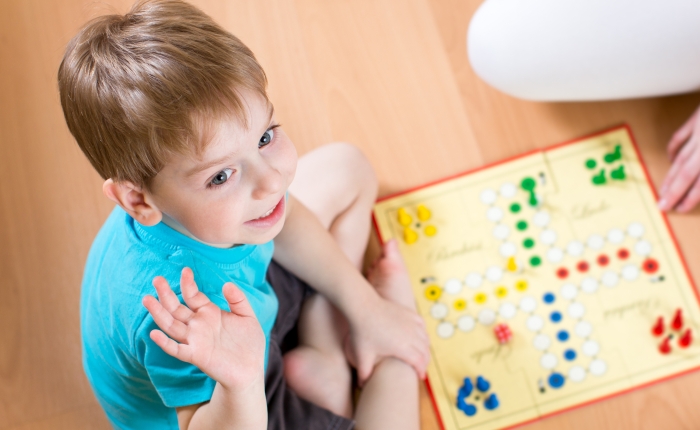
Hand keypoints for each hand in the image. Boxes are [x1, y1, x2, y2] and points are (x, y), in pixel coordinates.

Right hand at [142, 267, 264, 389]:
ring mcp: (195, 340)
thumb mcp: (247, 316)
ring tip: (147, 299)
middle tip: (157, 280)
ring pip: (172, 325)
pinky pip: (177, 349)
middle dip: (166, 294)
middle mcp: (198, 325)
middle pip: (177, 308)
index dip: (188, 283)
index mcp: (209, 313)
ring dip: (159, 314)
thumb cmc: (248, 344)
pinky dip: (165, 343)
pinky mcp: (196, 356)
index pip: (193, 295)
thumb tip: (226, 283)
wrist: (251, 370)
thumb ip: (238, 299)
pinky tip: (154, 333)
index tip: (185, 270)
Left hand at [345, 294, 428, 384]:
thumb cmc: (362, 331)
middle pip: (425, 351)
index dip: (421, 371)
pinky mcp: (409, 313)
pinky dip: (423, 333)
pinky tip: (419, 336)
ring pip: (425, 338)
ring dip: (425, 348)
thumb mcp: (362, 355)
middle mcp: (410, 335)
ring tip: (421, 354)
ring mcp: (411, 323)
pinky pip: (422, 325)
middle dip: (425, 361)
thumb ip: (363, 373)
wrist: (362, 307)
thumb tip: (361, 386)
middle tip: (421, 368)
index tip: (420, 376)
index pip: (419, 362)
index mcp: (402, 347)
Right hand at [659, 103, 699, 211]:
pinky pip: (679, 137)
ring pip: (680, 157)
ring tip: (662, 189)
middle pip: (686, 171)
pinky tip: (670, 159)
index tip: (681, 207)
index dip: (691, 196)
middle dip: (673, 190)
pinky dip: (672, 150)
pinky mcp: (697, 118)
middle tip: (662, 204)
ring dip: (670, 175)